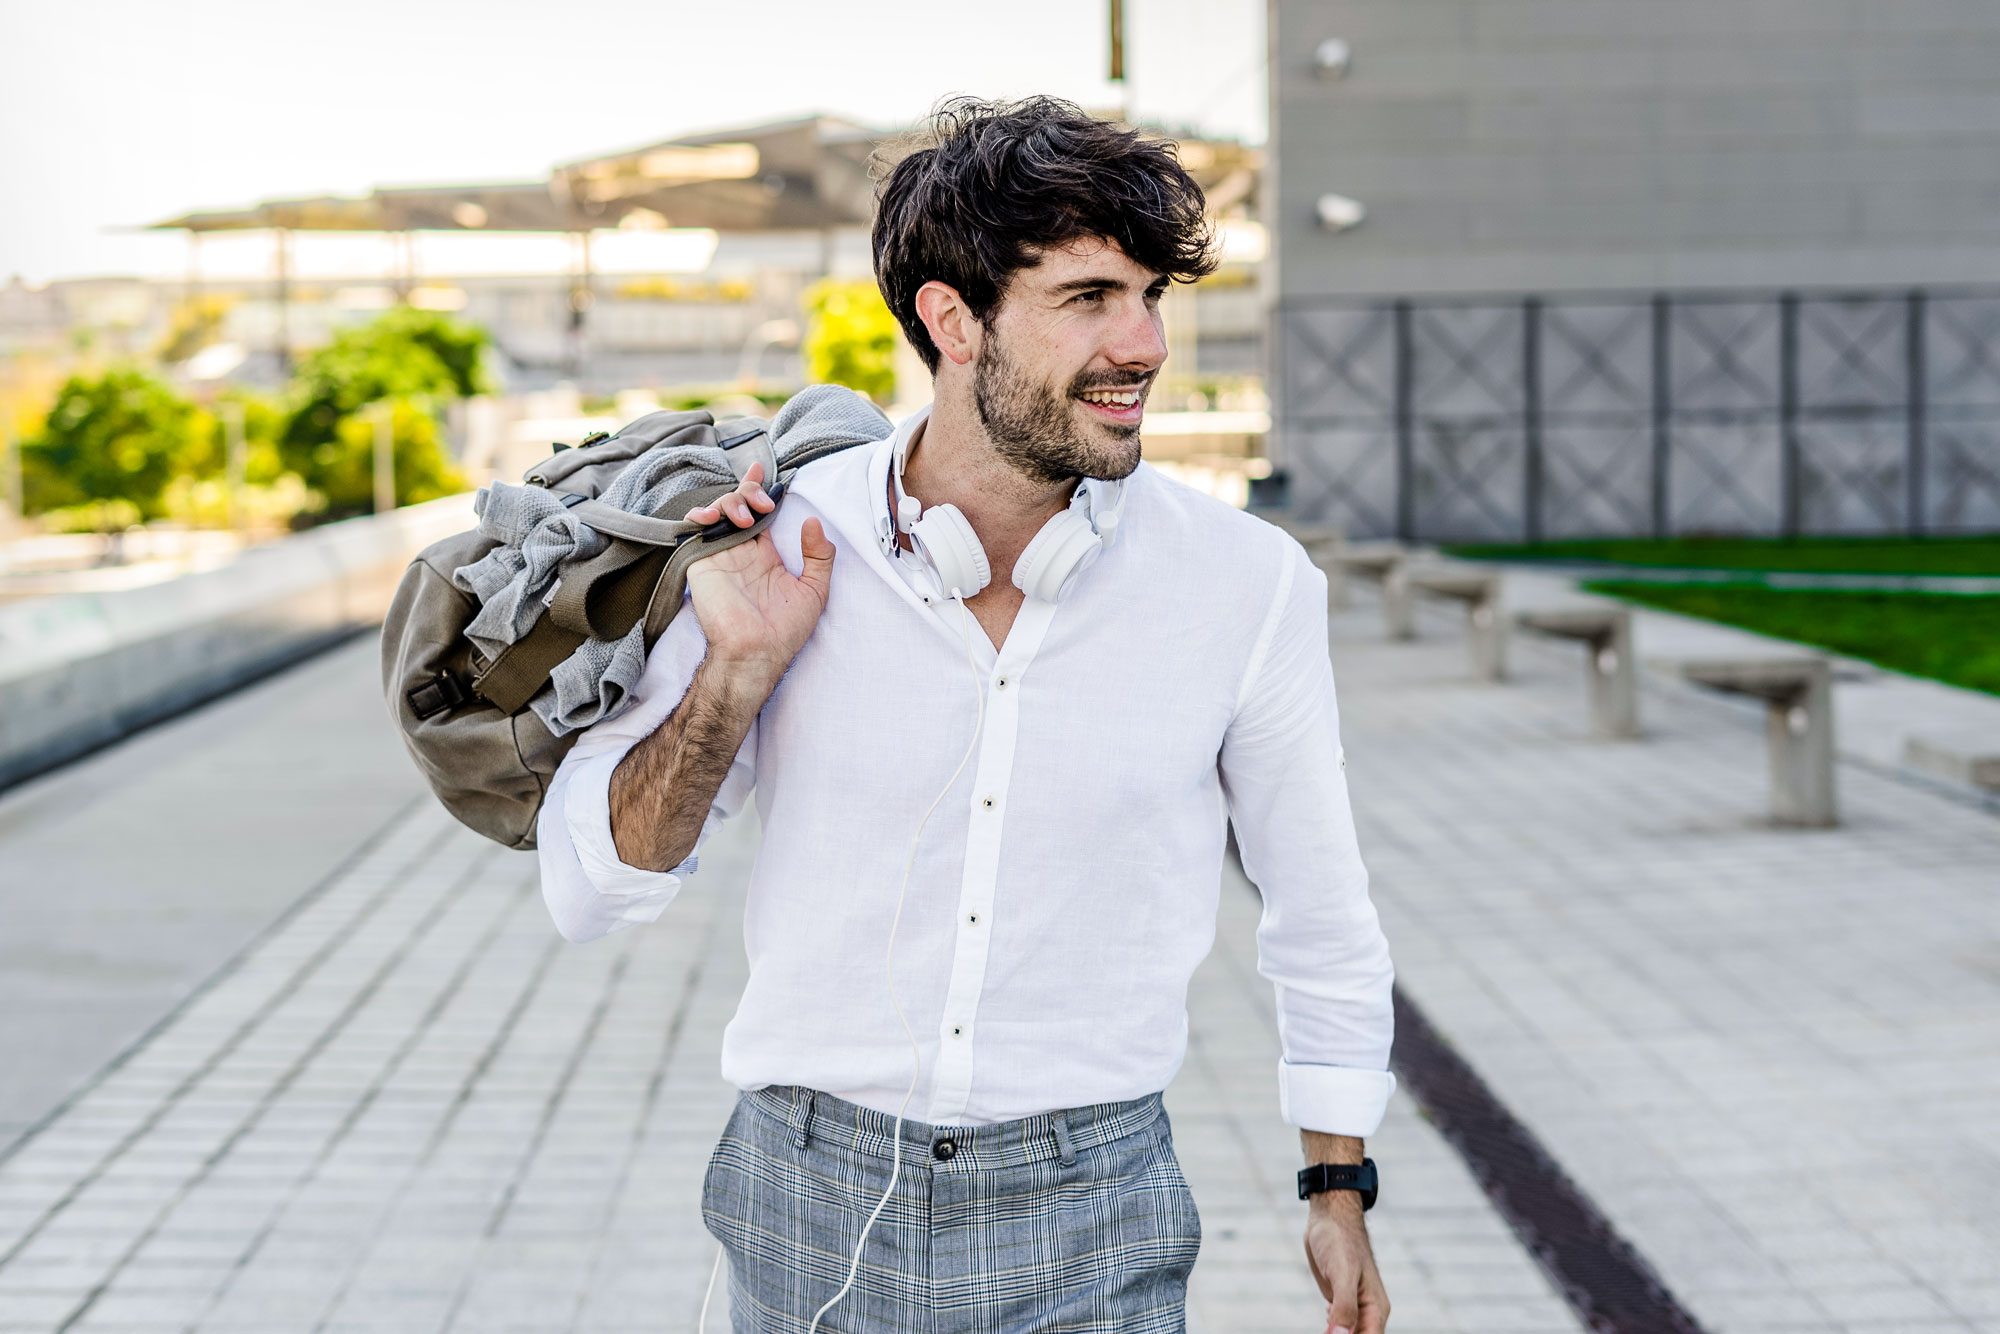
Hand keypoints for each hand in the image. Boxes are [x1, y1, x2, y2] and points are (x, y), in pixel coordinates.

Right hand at [681, 462, 834, 683]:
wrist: (757, 653)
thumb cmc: (785, 631)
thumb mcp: (816, 591)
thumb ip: (820, 556)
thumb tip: (813, 521)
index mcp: (764, 555)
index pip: (761, 512)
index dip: (760, 488)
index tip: (764, 468)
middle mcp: (741, 550)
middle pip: (739, 503)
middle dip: (750, 491)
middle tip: (765, 505)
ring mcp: (720, 554)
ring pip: (719, 509)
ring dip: (733, 501)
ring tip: (750, 519)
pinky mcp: (701, 561)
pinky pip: (693, 528)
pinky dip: (700, 514)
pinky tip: (714, 517)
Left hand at [1305, 1198, 1389, 1333]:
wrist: (1330, 1216)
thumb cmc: (1339, 1239)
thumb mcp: (1342, 1273)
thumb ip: (1344, 1308)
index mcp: (1376, 1309)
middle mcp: (1368, 1311)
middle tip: (1324, 1330)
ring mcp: (1354, 1305)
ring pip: (1347, 1333)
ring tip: (1323, 1329)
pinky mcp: (1340, 1298)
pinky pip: (1339, 1324)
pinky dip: (1332, 1331)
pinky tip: (1324, 1325)